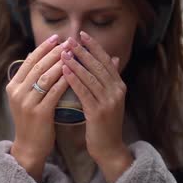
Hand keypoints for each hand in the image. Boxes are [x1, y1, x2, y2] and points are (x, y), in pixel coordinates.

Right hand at [6, 34, 69, 182]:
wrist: (30, 147)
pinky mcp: (39, 113)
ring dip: (60, 63)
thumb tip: (40, 55)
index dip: (43, 48)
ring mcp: (27, 103)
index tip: (56, 37)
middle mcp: (17, 92)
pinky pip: (54, 92)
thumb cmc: (32, 120)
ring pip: (45, 77)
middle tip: (68, 42)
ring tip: (73, 54)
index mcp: (13, 86)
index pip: (29, 61)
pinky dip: (64, 81)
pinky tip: (74, 73)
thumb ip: (30, 79)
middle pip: (38, 66)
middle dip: (54, 52)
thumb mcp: (25, 98)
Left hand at [60, 32, 132, 182]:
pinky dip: (74, 80)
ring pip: (90, 77)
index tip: (82, 34)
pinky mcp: (98, 113)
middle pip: (98, 66)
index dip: (94, 46)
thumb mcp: (112, 98)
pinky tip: (64, 71)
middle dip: (83, 51)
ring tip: (63, 52)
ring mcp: (109, 102)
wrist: (109, 148)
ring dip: (76, 63)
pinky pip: (84, 92)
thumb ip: (111, 78)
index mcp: (119, 86)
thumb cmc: (105, 122)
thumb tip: (114, 57)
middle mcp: (116, 91)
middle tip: (69, 39)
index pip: (105, 60)